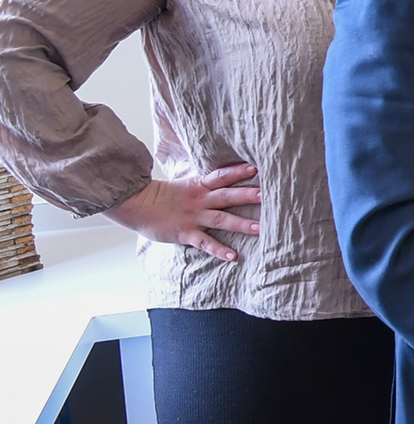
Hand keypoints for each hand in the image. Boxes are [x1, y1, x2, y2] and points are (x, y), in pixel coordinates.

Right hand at [103, 165, 262, 262]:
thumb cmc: (163, 196)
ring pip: (221, 219)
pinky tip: (233, 256)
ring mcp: (193, 217)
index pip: (221, 176)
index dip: (238, 172)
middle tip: (268, 196)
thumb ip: (206, 183)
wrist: (135, 205)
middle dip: (247, 196)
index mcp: (199, 186)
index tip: (256, 168)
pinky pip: (205, 242)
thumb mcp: (186, 184)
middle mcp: (199, 200)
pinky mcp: (185, 233)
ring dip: (241, 224)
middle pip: (227, 196)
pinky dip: (218, 249)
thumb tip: (225, 176)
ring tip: (261, 228)